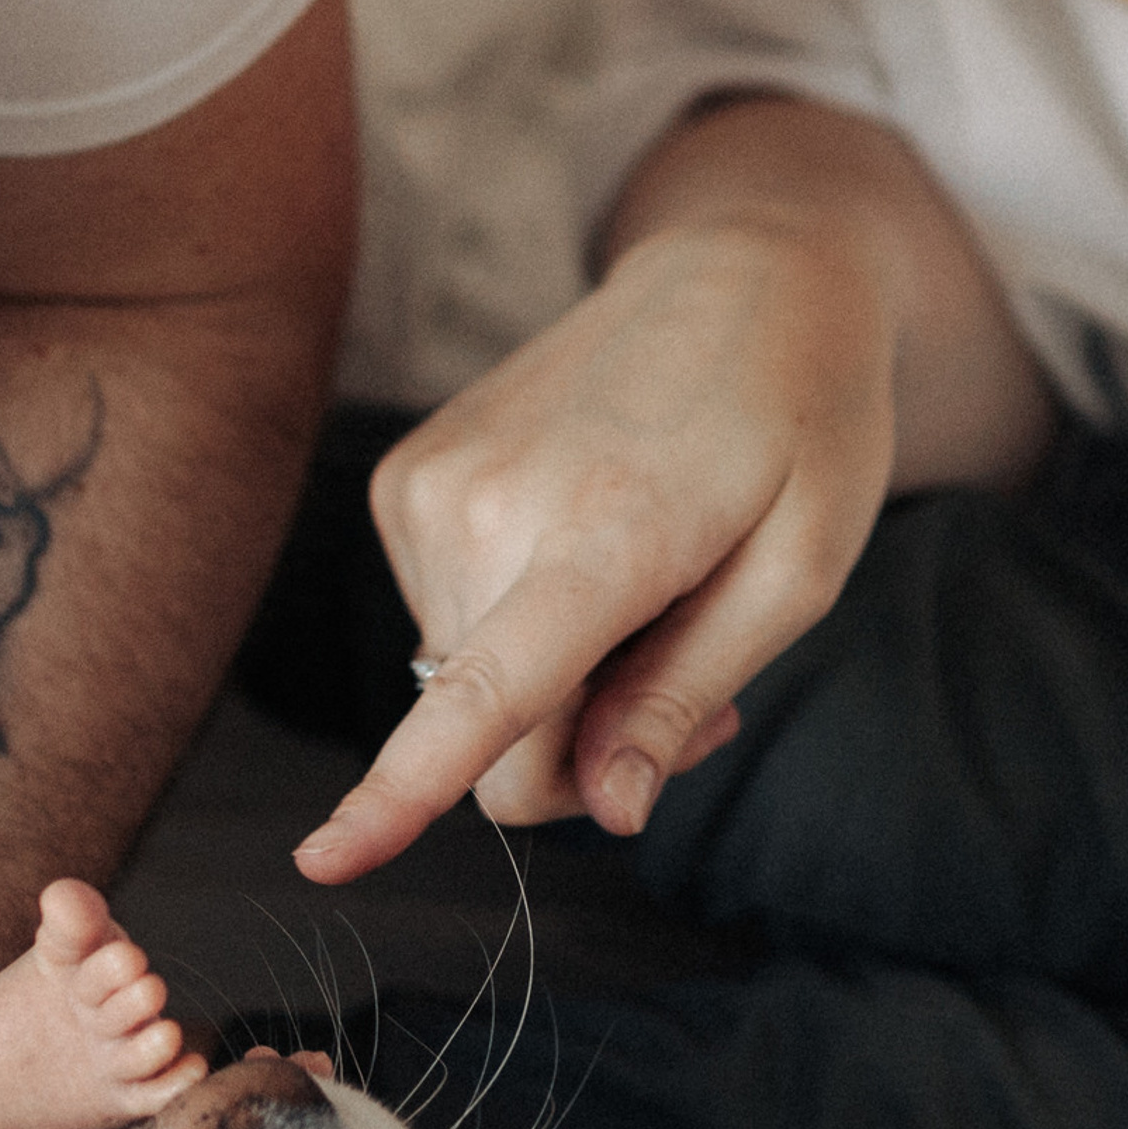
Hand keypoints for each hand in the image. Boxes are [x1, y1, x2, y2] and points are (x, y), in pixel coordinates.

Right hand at [294, 200, 902, 874]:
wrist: (744, 265)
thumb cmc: (803, 418)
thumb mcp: (802, 569)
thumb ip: (688, 693)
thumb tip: (611, 810)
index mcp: (602, 533)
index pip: (483, 694)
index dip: (400, 796)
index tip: (324, 862)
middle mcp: (485, 506)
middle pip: (496, 738)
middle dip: (585, 747)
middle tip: (695, 671)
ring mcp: (431, 484)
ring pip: (463, 686)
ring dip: (556, 679)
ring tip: (653, 583)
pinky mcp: (408, 476)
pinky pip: (449, 619)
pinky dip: (516, 618)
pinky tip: (595, 541)